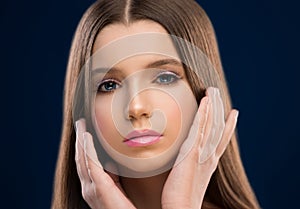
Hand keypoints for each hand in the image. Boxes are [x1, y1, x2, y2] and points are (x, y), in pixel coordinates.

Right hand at [75, 119, 135, 208]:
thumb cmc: (125, 208)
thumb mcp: (118, 187)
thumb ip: (113, 175)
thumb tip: (112, 162)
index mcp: (95, 186)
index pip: (86, 161)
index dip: (84, 145)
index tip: (85, 130)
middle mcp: (89, 187)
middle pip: (81, 158)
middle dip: (79, 140)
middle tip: (80, 123)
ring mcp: (91, 188)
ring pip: (82, 158)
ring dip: (81, 141)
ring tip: (81, 125)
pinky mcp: (98, 188)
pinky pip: (90, 164)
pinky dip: (86, 149)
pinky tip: (87, 136)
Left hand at [161, 87, 238, 208]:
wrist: (182, 208)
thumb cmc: (182, 199)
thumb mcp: (190, 181)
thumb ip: (191, 169)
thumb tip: (186, 166)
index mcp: (209, 163)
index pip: (220, 141)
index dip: (228, 127)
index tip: (232, 115)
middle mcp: (209, 155)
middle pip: (217, 129)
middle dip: (219, 111)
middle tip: (220, 97)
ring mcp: (202, 152)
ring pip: (210, 125)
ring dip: (212, 107)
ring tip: (214, 93)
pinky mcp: (192, 151)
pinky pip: (199, 127)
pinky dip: (204, 113)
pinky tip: (205, 102)